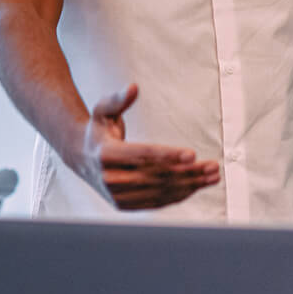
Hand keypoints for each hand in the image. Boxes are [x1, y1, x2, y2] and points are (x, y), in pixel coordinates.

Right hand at [80, 84, 220, 209]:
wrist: (80, 157)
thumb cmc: (97, 130)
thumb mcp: (103, 110)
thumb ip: (118, 100)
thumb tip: (133, 88)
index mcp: (105, 154)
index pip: (143, 155)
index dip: (168, 155)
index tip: (192, 155)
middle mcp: (110, 178)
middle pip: (156, 176)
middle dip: (188, 172)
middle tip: (212, 167)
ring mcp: (117, 195)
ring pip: (160, 192)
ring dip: (190, 185)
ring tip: (212, 176)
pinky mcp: (124, 205)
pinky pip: (156, 202)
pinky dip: (179, 195)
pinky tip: (196, 186)